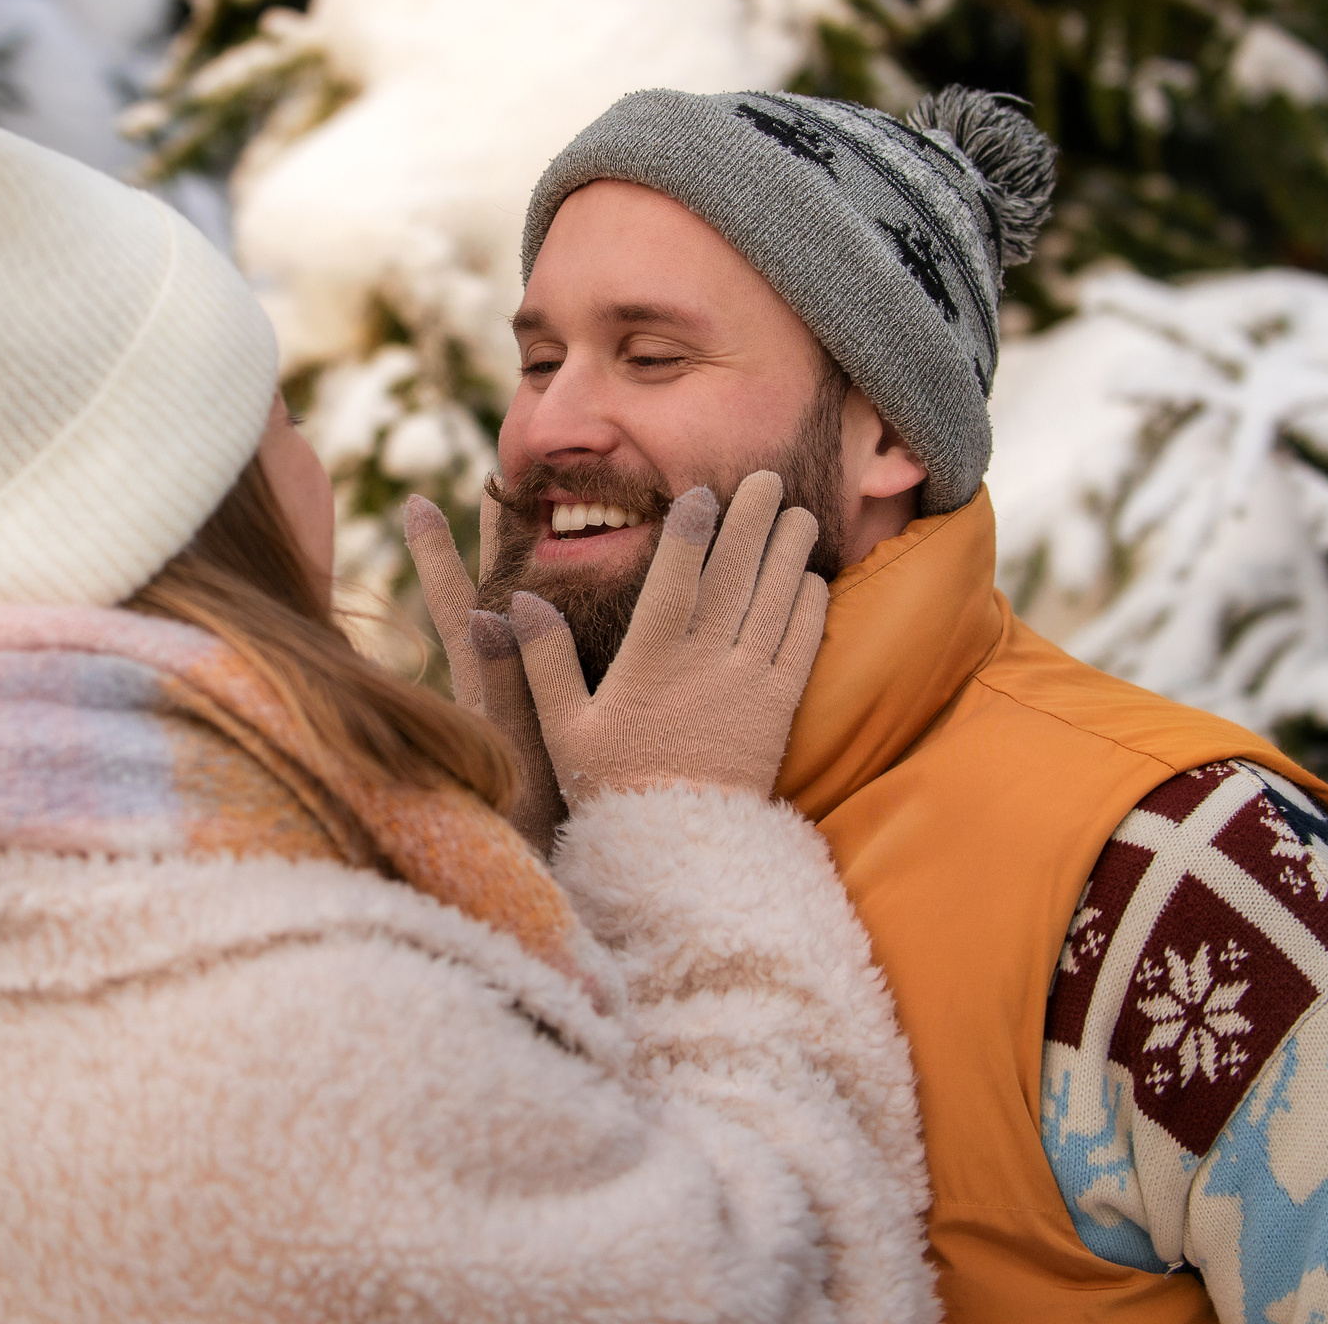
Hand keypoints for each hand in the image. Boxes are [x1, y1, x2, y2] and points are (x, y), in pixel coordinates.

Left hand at [403, 492, 563, 850]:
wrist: (546, 886)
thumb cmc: (524, 826)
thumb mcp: (511, 747)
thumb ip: (506, 680)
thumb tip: (490, 610)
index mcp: (483, 687)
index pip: (456, 605)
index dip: (435, 555)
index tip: (415, 501)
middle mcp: (499, 691)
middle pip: (492, 598)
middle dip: (495, 544)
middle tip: (497, 484)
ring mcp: (521, 711)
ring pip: (522, 626)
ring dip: (530, 574)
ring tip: (546, 521)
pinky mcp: (550, 731)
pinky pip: (551, 662)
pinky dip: (562, 625)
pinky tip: (581, 607)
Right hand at [509, 471, 827, 803]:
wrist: (679, 849)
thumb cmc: (611, 785)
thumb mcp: (561, 725)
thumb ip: (541, 658)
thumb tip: (517, 598)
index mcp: (650, 660)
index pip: (674, 579)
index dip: (690, 531)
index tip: (701, 493)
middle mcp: (706, 662)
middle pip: (736, 572)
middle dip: (752, 518)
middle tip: (765, 477)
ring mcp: (750, 682)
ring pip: (776, 598)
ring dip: (789, 550)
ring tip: (796, 514)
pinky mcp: (781, 708)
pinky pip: (804, 642)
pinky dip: (809, 604)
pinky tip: (810, 577)